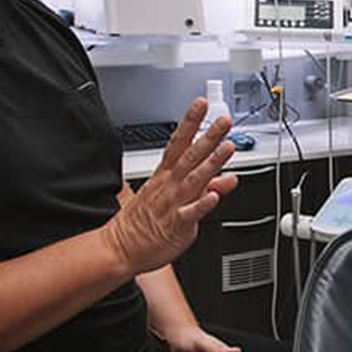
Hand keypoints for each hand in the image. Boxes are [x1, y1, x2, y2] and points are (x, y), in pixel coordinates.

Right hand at [102, 98, 238, 273]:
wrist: (122, 248)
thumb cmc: (147, 222)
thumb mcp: (177, 198)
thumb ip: (208, 186)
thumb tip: (230, 178)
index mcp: (167, 176)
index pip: (180, 143)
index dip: (191, 122)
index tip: (201, 104)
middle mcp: (170, 185)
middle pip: (190, 156)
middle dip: (208, 137)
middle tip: (223, 120)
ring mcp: (173, 203)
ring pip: (194, 179)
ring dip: (211, 163)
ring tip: (227, 148)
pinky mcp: (176, 225)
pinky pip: (190, 213)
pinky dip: (202, 204)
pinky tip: (214, 195)